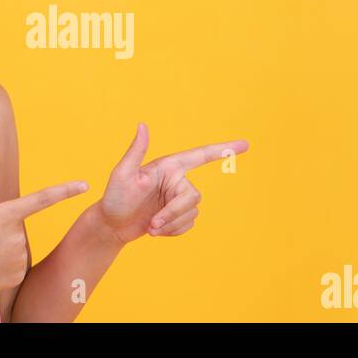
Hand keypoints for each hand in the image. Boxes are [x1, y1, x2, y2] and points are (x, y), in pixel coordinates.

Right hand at [0, 154, 89, 304]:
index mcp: (4, 216)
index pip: (42, 199)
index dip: (65, 191)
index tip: (84, 185)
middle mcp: (16, 237)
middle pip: (18, 223)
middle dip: (2, 226)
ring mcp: (19, 258)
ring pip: (17, 243)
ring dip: (2, 244)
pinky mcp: (18, 275)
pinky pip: (16, 262)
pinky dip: (4, 262)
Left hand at [96, 123, 248, 243]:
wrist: (111, 226)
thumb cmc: (114, 198)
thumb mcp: (122, 174)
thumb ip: (136, 151)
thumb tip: (143, 126)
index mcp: (168, 166)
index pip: (200, 155)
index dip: (223, 149)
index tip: (245, 144)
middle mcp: (176, 179)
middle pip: (193, 197)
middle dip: (173, 214)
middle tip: (153, 225)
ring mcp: (178, 198)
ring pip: (192, 213)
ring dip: (171, 225)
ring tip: (150, 228)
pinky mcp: (178, 214)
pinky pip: (188, 224)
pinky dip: (173, 231)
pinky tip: (157, 231)